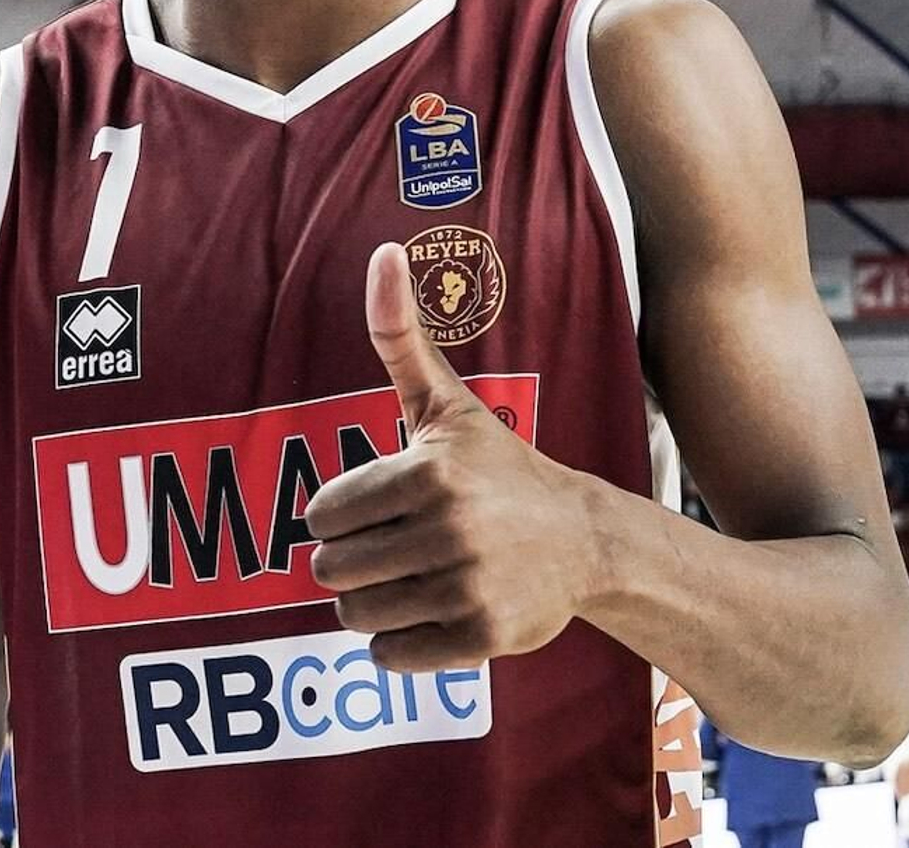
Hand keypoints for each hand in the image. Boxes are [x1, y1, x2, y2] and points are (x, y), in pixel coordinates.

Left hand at [303, 243, 586, 672]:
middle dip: (356, 561)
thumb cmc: (499, 468)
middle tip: (397, 546)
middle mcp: (448, 530)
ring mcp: (466, 588)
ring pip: (357, 616)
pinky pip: (392, 657)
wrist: (585, 538)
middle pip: (334, 569)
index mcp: (428, 471)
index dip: (342, 515)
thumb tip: (383, 252)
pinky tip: (433, 610)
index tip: (380, 508)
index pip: (323, 514)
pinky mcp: (482, 639)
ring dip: (374, 604)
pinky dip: (399, 644)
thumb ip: (399, 335)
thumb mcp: (446, 403)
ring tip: (413, 577)